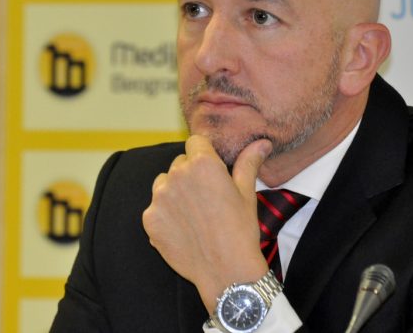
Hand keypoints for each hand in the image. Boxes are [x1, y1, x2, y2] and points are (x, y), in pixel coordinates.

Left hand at [142, 134, 272, 311]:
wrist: (226, 271)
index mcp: (203, 164)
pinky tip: (183, 228)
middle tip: (207, 196)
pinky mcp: (150, 219)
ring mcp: (160, 198)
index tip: (212, 170)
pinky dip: (166, 214)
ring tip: (194, 213)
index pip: (195, 142)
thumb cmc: (241, 230)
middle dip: (190, 173)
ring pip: (164, 183)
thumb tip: (262, 143)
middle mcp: (177, 175)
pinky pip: (156, 207)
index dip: (204, 154)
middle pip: (179, 163)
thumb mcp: (247, 193)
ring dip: (175, 191)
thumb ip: (249, 162)